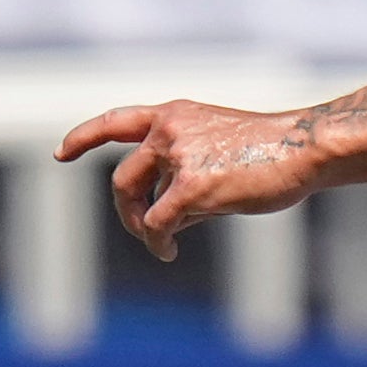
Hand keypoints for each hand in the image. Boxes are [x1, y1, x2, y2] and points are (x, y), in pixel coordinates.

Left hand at [55, 96, 324, 255]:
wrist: (304, 147)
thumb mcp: (219, 146)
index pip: (116, 121)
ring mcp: (178, 156)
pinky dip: (157, 243)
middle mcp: (169, 129)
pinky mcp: (191, 186)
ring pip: (139, 203)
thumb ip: (187, 168)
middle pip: (123, 178)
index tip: (62, 153)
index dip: (84, 138)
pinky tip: (169, 252)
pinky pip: (157, 224)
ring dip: (144, 229)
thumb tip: (169, 218)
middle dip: (126, 210)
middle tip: (140, 229)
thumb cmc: (274, 152)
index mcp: (175, 114)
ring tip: (165, 243)